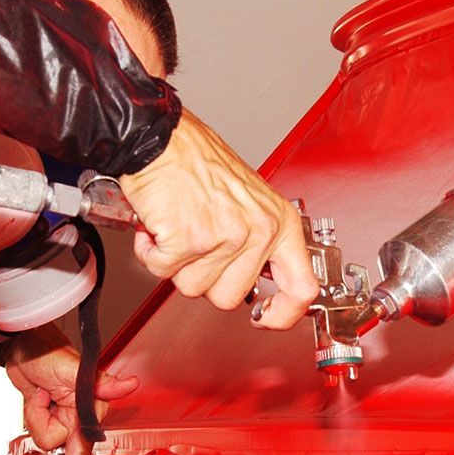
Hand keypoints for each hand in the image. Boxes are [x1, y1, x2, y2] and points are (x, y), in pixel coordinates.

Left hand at [0, 326, 137, 454]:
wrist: (20, 344)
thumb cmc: (47, 348)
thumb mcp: (71, 366)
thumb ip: (101, 382)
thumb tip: (130, 384)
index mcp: (91, 402)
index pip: (86, 438)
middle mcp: (80, 412)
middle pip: (62, 442)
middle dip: (45, 422)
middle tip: (44, 411)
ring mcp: (63, 415)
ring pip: (46, 438)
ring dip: (36, 416)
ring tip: (38, 393)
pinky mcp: (48, 416)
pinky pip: (37, 431)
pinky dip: (31, 415)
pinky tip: (35, 397)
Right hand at [119, 107, 319, 329]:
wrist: (160, 137)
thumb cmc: (196, 161)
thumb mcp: (248, 200)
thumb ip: (258, 242)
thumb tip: (259, 285)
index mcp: (280, 222)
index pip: (302, 287)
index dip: (283, 313)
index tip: (266, 317)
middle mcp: (259, 231)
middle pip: (229, 298)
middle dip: (203, 276)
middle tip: (196, 242)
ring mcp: (226, 237)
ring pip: (193, 288)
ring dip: (175, 263)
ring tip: (178, 226)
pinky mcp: (191, 239)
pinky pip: (164, 271)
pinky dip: (152, 252)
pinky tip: (159, 225)